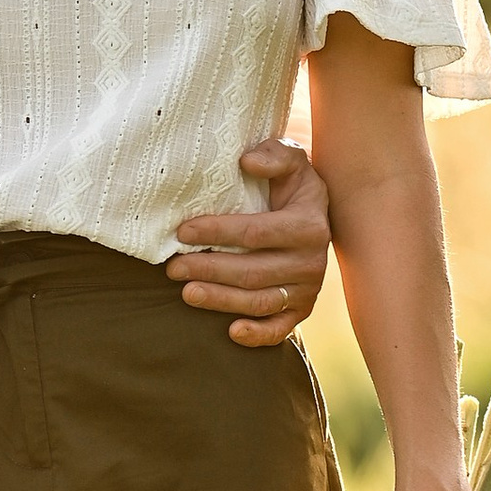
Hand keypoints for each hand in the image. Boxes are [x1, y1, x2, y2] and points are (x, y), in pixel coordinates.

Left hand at [166, 139, 331, 346]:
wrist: (317, 216)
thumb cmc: (292, 186)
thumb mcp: (292, 161)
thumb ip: (274, 154)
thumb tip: (247, 162)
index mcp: (308, 225)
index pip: (255, 233)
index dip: (216, 233)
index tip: (182, 232)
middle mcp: (312, 261)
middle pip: (252, 272)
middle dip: (208, 270)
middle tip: (173, 267)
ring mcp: (307, 289)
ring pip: (260, 301)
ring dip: (221, 300)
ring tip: (186, 293)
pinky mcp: (302, 310)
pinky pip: (281, 329)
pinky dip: (258, 335)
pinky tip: (231, 331)